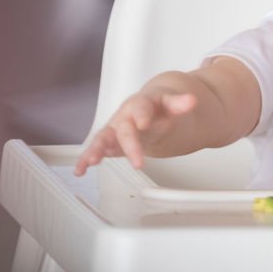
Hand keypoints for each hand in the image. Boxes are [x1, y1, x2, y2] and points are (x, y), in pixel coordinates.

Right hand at [74, 91, 196, 175]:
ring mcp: (115, 130)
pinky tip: (80, 170)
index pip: (140, 107)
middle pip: (125, 130)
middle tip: (138, 162)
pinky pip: (96, 150)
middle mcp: (124, 117)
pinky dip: (86, 159)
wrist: (149, 111)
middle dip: (130, 145)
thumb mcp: (171, 104)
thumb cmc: (158, 108)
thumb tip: (191, 100)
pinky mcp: (109, 143)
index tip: (144, 122)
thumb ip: (179, 104)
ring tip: (93, 161)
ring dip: (97, 150)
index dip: (141, 114)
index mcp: (140, 104)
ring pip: (103, 139)